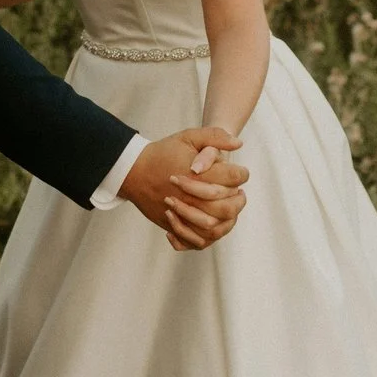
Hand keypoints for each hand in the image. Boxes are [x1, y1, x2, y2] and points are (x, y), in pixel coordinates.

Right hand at [119, 127, 249, 249]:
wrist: (134, 171)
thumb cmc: (162, 152)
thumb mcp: (188, 137)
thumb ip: (215, 137)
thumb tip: (239, 143)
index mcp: (198, 174)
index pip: (233, 178)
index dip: (242, 175)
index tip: (242, 173)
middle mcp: (191, 196)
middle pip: (228, 207)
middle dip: (239, 200)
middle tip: (240, 194)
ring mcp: (182, 213)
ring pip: (215, 226)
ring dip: (228, 219)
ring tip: (230, 208)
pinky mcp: (173, 224)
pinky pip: (197, 239)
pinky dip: (210, 235)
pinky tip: (215, 222)